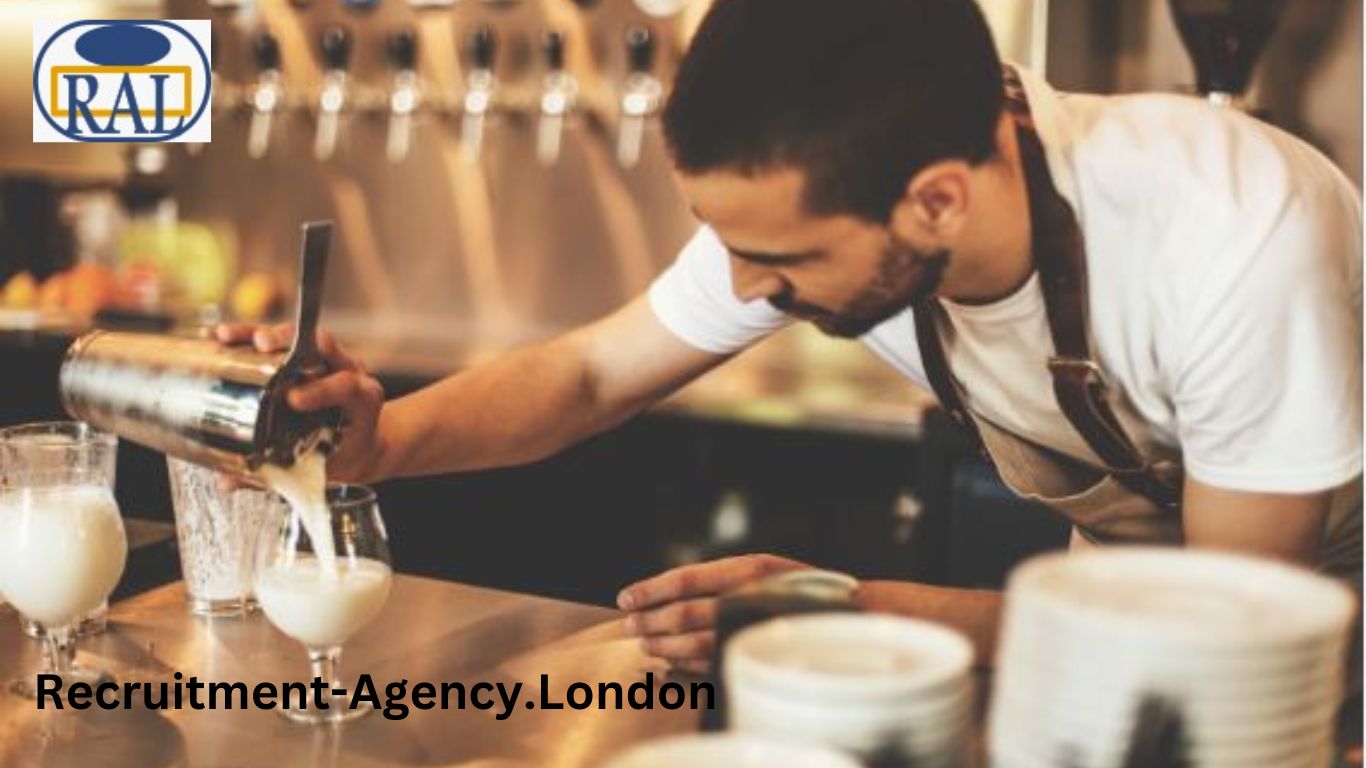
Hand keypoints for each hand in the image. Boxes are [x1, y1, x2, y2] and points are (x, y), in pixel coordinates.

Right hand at [213, 323, 386, 481]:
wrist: (363, 443)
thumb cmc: (344, 454)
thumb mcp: (324, 467)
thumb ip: (280, 474)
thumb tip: (228, 480)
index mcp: (362, 399)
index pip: (346, 385)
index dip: (321, 390)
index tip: (293, 400)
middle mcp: (348, 370)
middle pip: (322, 344)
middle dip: (289, 342)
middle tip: (261, 346)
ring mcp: (328, 359)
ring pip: (297, 336)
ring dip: (260, 333)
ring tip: (227, 337)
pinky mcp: (306, 354)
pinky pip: (279, 339)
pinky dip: (248, 336)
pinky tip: (219, 337)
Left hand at [616, 554, 810, 674]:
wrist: (848, 616)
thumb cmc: (797, 589)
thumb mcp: (763, 569)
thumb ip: (720, 578)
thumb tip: (666, 594)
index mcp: (748, 571)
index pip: (686, 580)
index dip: (650, 590)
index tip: (625, 598)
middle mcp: (749, 598)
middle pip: (684, 613)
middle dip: (651, 620)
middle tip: (630, 625)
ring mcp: (753, 629)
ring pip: (695, 643)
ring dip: (664, 646)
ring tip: (646, 644)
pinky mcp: (757, 655)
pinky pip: (712, 663)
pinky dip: (686, 664)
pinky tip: (672, 662)